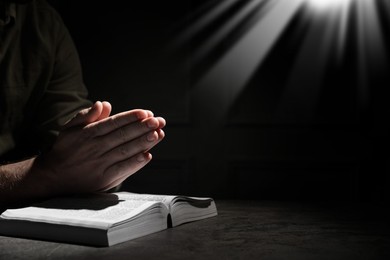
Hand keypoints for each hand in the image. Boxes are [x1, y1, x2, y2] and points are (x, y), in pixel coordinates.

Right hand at [36, 101, 165, 194]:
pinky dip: (135, 163)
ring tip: (158, 134)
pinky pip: (122, 169)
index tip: (147, 112)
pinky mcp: (104, 179)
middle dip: (143, 127)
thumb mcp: (70, 128)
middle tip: (159, 121)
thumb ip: (87, 115)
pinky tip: (148, 155)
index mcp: (88, 133)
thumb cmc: (66, 149)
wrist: (54, 177)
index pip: (114, 123)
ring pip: (125, 151)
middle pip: (123, 135)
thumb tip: (103, 103)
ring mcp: (100, 164)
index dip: (131, 117)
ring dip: (143, 142)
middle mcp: (95, 148)